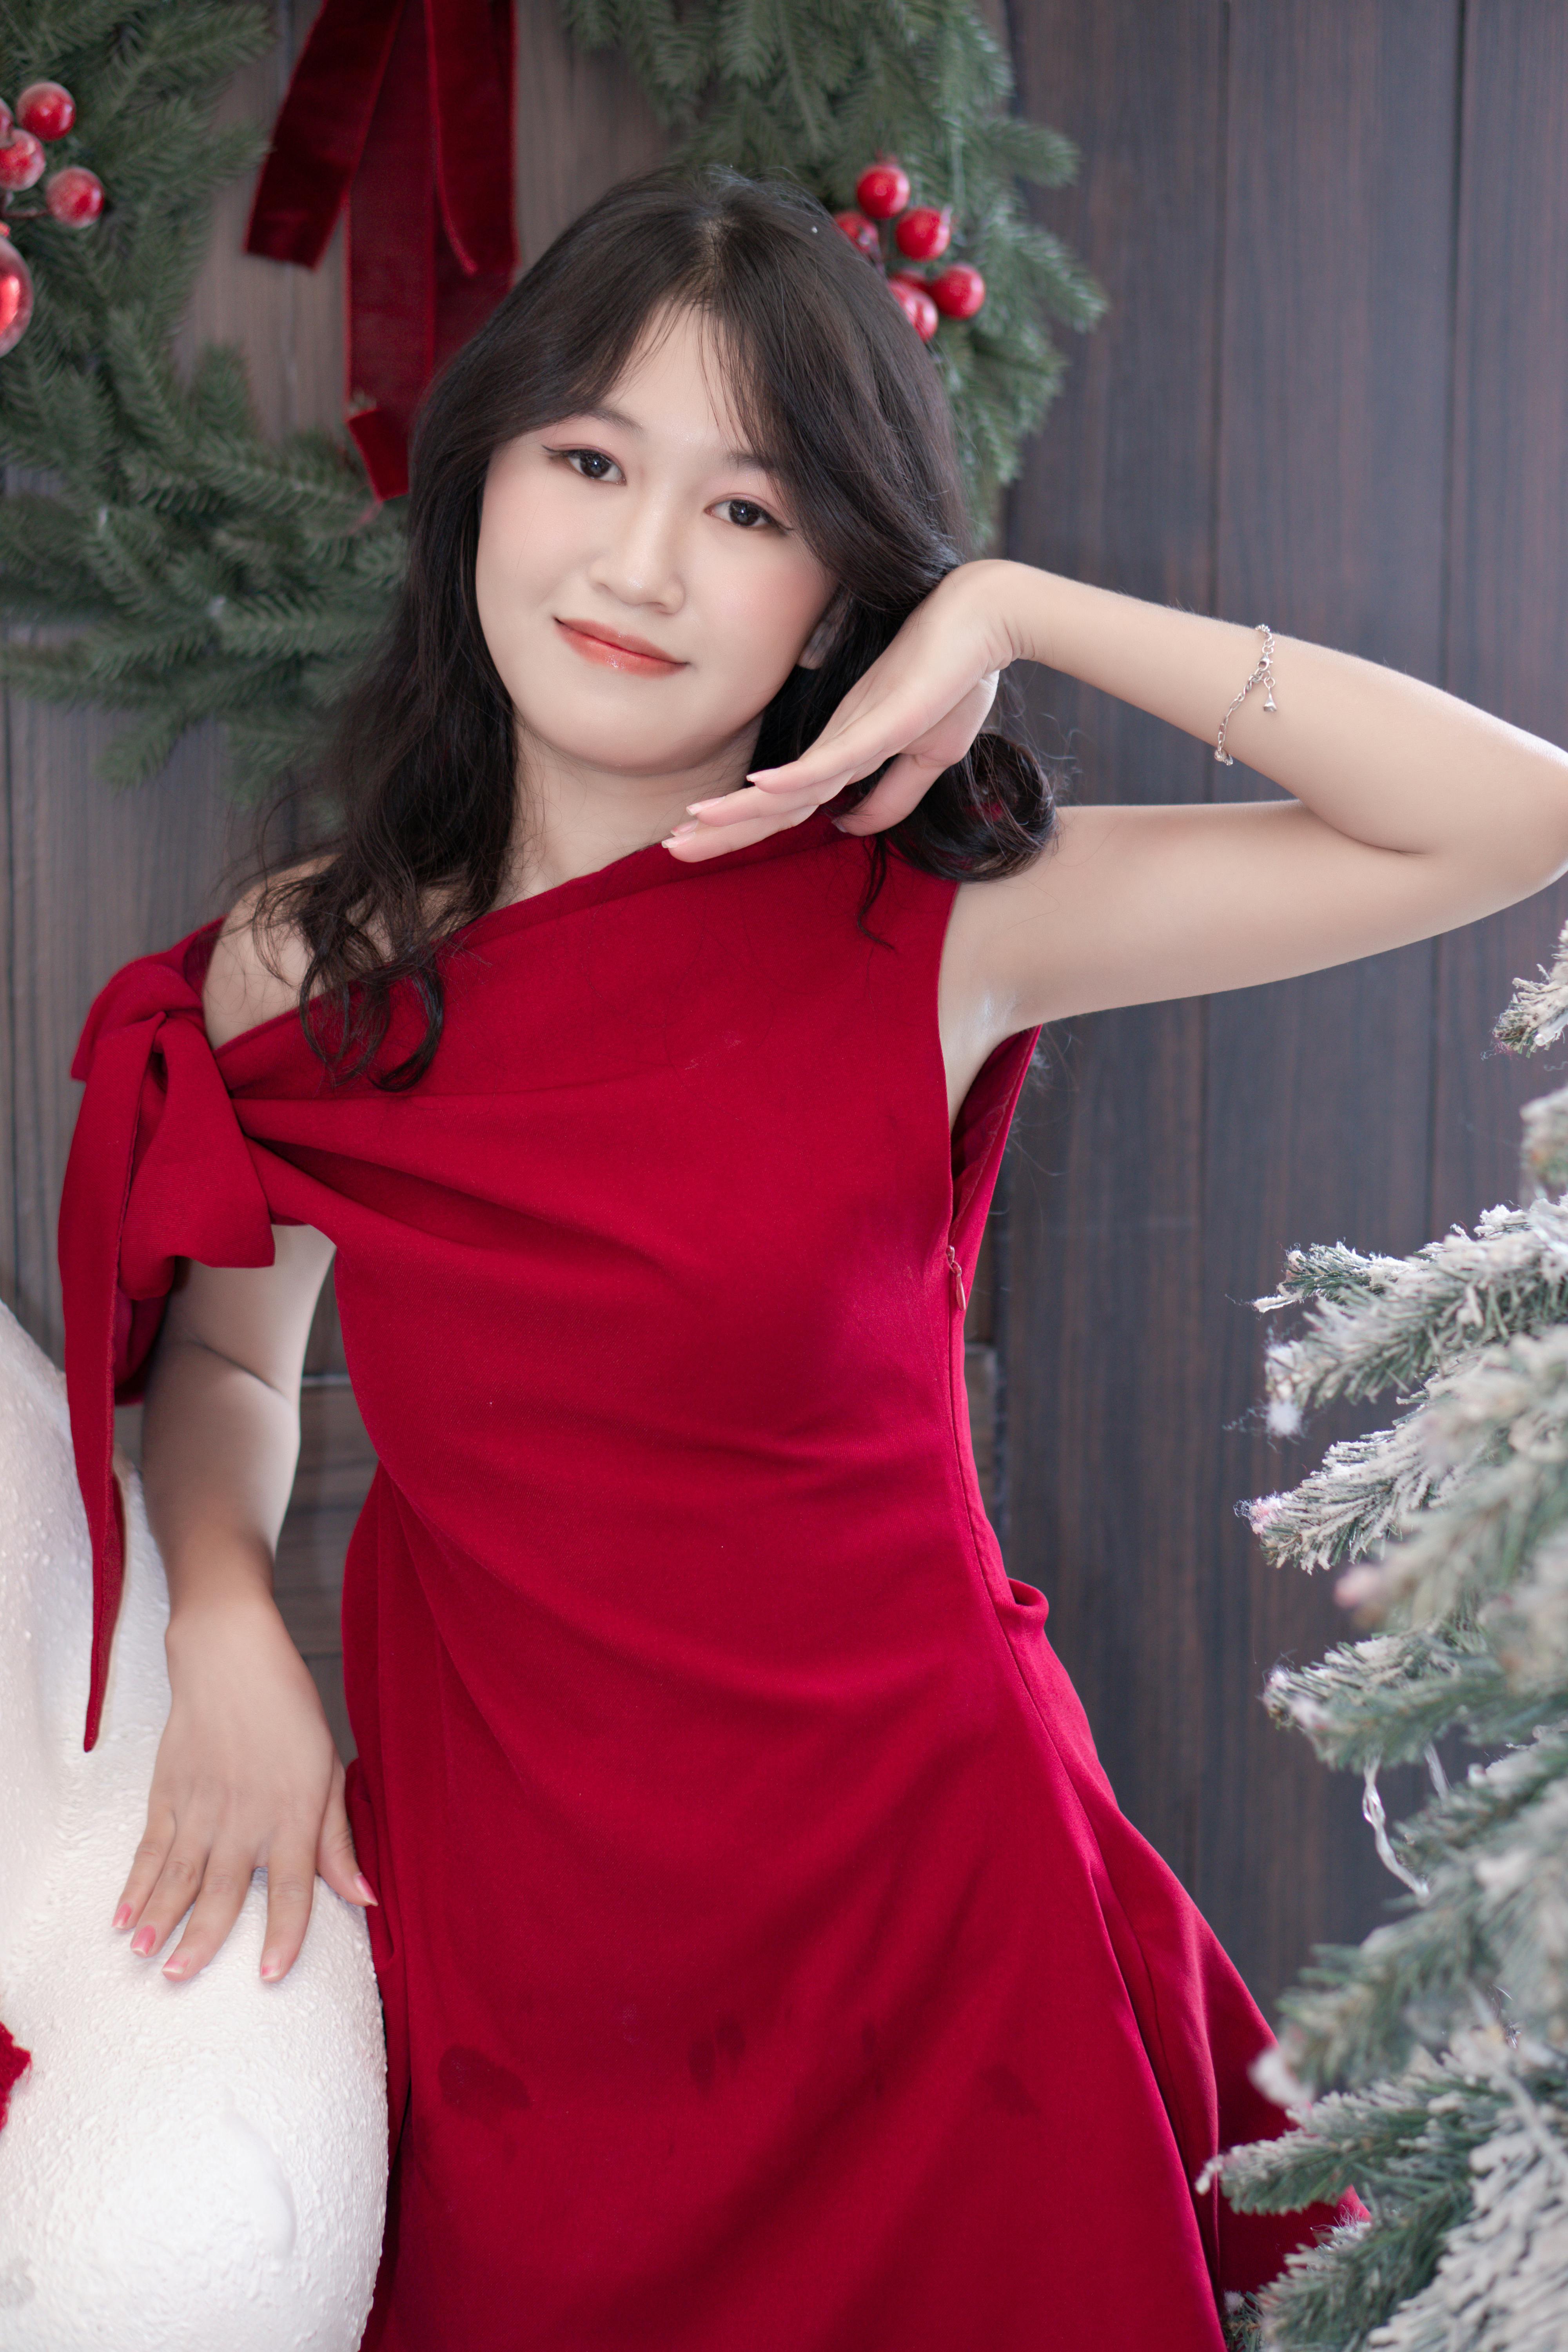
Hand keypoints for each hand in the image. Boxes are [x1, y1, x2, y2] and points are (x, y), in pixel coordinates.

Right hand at [112, 1590, 375, 1982]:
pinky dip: (135, 1883)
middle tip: (181, 1978)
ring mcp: (201, 1805)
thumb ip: (338, 1840)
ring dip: (161, 1917)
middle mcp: (245, 1815)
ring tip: (147, 1956)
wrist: (232, 1658)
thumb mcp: (327, 1770)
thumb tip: (365, 1896)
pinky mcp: (168, 1792)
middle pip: (224, 1889)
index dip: (285, 1934)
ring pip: (179, 1873)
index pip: (293, 1886)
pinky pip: (149, 1847)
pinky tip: (122, 1915)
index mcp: (292, 1812)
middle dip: (202, 1939)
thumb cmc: (289, 1712)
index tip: (271, 1974)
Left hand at [663, 559, 1023, 860]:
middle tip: (671, 848)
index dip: (741, 827)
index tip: (696, 843)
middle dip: (721, 829)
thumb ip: (891, 797)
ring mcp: (852, 732)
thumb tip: (847, 828)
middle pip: (770, 802)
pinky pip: (829, 759)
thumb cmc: (958, 679)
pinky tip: (758, 791)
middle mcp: (835, 745)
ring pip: (787, 787)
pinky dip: (793, 779)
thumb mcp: (926, 756)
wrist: (985, 622)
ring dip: (739, 811)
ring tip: (690, 826)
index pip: (782, 804)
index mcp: (841, 753)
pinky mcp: (877, 721)